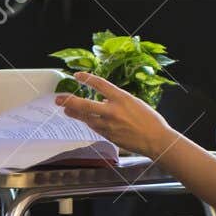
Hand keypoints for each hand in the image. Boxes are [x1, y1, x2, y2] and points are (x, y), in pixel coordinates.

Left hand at [55, 72, 171, 159]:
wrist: (156, 140)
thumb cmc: (149, 119)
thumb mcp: (134, 102)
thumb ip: (117, 100)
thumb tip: (103, 100)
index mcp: (122, 98)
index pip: (100, 84)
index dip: (87, 78)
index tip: (77, 75)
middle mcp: (113, 111)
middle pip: (85, 105)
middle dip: (69, 101)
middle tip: (58, 99)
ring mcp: (110, 125)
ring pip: (87, 118)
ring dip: (75, 114)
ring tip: (66, 110)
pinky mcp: (109, 136)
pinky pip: (95, 128)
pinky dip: (89, 123)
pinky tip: (85, 120)